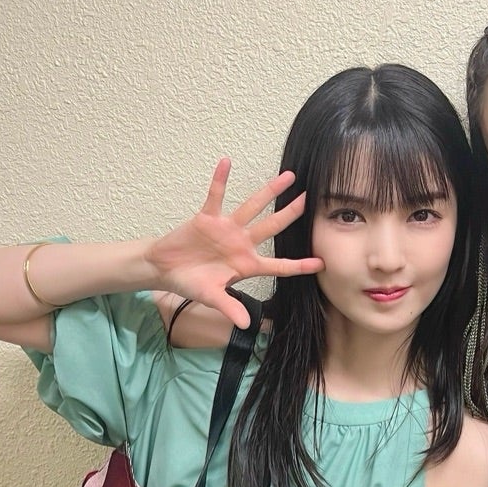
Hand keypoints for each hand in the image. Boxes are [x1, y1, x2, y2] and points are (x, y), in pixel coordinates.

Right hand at [145, 161, 323, 328]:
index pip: (278, 266)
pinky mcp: (207, 218)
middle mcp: (242, 243)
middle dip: (290, 213)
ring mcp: (226, 228)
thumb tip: (245, 324)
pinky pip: (216, 196)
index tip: (320, 263)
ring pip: (252, 206)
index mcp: (246, 264)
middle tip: (309, 199)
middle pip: (271, 226)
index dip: (298, 265)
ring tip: (288, 176)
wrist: (166, 269)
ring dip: (268, 191)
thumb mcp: (211, 298)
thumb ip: (229, 308)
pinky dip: (220, 180)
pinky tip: (226, 162)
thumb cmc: (191, 283)